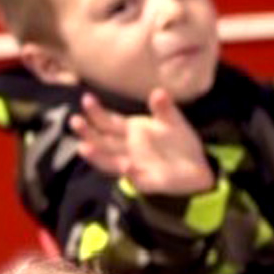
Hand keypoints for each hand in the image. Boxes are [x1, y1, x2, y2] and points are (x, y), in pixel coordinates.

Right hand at [72, 89, 213, 196]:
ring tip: (83, 148)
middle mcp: (125, 148)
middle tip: (75, 121)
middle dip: (87, 132)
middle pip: (101, 141)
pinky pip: (135, 178)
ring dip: (96, 155)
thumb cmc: (178, 141)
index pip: (107, 121)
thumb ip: (163, 108)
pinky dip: (130, 173)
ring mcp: (133, 165)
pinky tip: (127, 166)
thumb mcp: (172, 121)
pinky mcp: (146, 181)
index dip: (96, 112)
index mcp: (129, 131)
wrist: (198, 166)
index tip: (86, 99)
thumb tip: (159, 92)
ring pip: (108, 161)